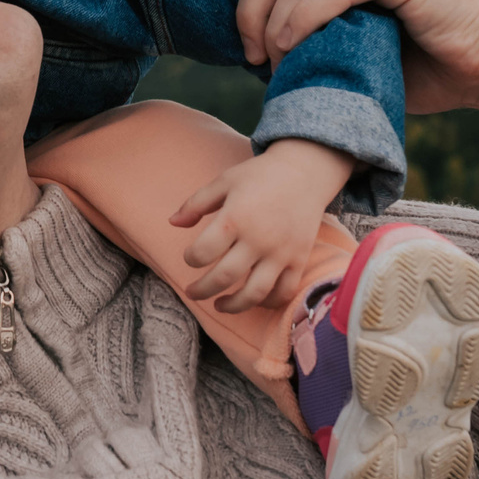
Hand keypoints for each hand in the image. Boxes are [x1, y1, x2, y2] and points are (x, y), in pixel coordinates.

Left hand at [167, 138, 354, 313]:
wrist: (305, 172)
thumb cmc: (260, 176)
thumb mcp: (224, 181)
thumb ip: (196, 203)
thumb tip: (172, 223)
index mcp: (235, 218)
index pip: (203, 251)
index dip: (191, 259)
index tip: (190, 257)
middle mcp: (258, 239)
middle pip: (224, 277)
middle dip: (202, 290)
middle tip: (192, 292)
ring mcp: (281, 252)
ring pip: (254, 293)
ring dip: (233, 306)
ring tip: (219, 305)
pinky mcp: (299, 259)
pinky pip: (284, 291)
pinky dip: (268, 302)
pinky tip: (253, 299)